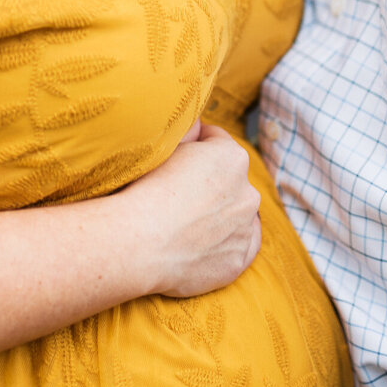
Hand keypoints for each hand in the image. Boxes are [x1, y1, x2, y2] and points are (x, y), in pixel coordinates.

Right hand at [122, 123, 261, 298]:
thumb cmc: (145, 189)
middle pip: (230, 180)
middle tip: (179, 192)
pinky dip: (228, 243)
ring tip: (187, 221)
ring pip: (236, 213)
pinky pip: (240, 247)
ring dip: (220, 213)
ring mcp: (245, 229)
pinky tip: (205, 242)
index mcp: (232, 157)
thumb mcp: (165, 145)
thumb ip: (188, 131)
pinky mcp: (238, 260)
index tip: (179, 154)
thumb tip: (197, 126)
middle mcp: (248, 192)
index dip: (195, 145)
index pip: (216, 141)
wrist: (138, 241)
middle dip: (211, 182)